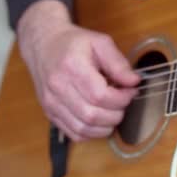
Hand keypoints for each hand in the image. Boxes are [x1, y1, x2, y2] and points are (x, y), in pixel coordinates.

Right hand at [17, 0, 139, 140]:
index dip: (121, 99)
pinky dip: (92, 133)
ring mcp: (51, 103)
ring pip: (83, 129)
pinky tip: (100, 120)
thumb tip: (134, 82)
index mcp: (72, 67)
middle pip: (92, 115)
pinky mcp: (50, 113)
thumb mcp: (100, 43)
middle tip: (122, 102)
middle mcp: (58, 87)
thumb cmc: (72, 43)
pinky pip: (74, 134)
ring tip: (113, 111)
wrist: (43, 45)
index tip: (130, 91)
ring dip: (105, 126)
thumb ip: (118, 63)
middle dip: (116, 114)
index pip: (100, 96)